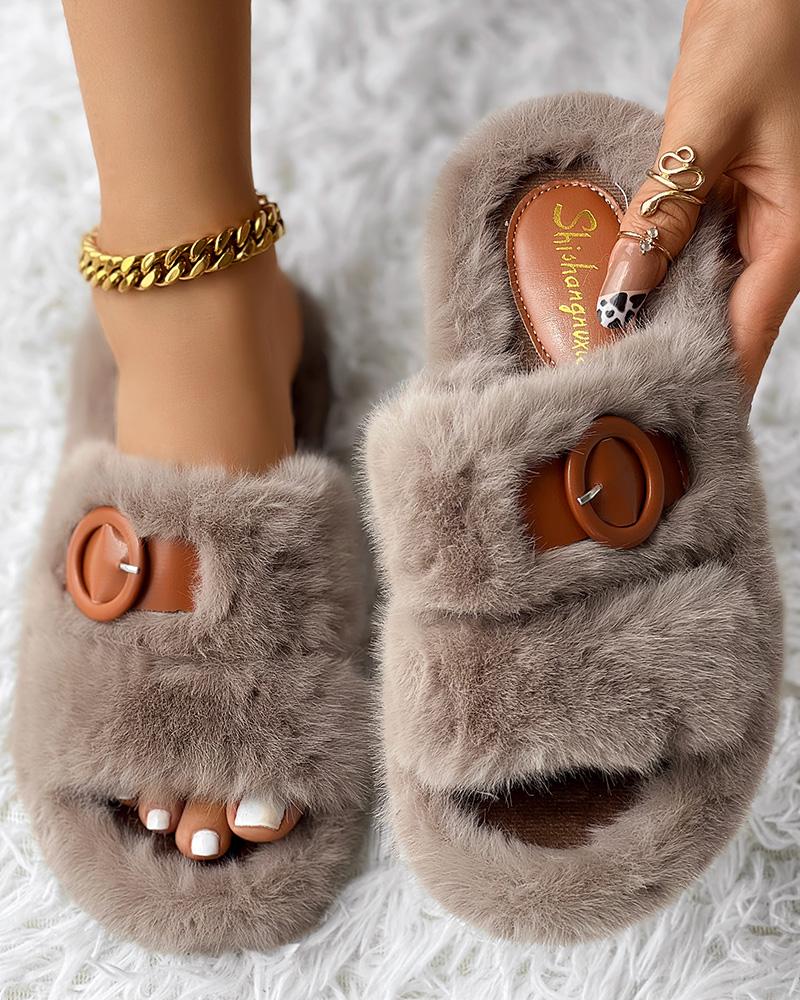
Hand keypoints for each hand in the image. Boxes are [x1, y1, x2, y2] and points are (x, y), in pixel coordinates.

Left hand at [597, 0, 799, 390]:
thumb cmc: (762, 36)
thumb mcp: (704, 131)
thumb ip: (663, 213)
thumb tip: (624, 291)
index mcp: (794, 231)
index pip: (751, 332)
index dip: (715, 379)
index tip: (679, 422)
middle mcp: (780, 234)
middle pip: (728, 320)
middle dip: (681, 356)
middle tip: (627, 395)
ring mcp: (755, 219)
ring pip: (707, 290)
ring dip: (665, 318)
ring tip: (615, 357)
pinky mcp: (727, 199)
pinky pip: (693, 252)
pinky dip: (659, 272)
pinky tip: (623, 291)